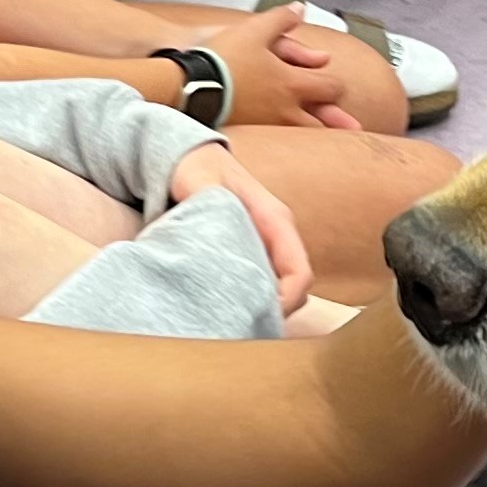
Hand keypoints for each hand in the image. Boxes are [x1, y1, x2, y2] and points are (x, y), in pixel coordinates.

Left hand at [167, 141, 315, 315]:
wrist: (187, 155)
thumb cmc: (196, 164)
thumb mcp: (201, 178)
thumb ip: (208, 200)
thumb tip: (214, 228)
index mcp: (276, 221)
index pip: (299, 273)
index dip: (286, 303)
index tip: (259, 319)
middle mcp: (278, 238)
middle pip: (293, 290)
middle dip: (273, 314)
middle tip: (240, 330)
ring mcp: (266, 248)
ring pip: (279, 291)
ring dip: (262, 310)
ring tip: (231, 324)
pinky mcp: (251, 255)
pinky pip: (262, 286)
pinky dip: (249, 301)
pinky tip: (224, 309)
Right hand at [205, 15, 365, 132]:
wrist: (191, 85)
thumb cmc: (223, 58)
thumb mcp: (255, 29)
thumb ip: (282, 19)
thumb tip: (300, 8)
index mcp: (293, 84)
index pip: (331, 88)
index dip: (335, 84)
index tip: (331, 83)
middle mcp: (286, 111)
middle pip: (325, 122)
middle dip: (338, 120)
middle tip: (351, 125)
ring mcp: (269, 128)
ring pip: (304, 138)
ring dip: (319, 135)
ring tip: (331, 142)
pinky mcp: (252, 136)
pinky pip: (280, 144)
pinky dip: (291, 143)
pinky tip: (291, 145)